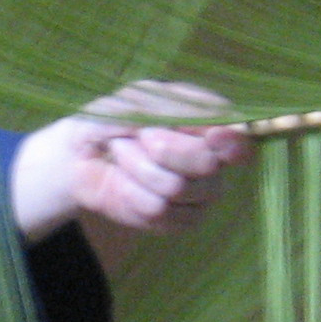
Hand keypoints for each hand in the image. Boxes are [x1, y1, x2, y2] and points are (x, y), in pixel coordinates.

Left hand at [10, 82, 252, 241]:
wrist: (79, 155)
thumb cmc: (113, 120)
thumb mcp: (140, 100)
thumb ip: (182, 108)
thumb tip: (223, 126)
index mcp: (208, 127)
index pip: (241, 142)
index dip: (232, 143)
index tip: (212, 136)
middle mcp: (210, 163)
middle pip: (207, 167)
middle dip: (163, 149)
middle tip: (139, 137)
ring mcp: (196, 195)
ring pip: (176, 189)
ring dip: (138, 168)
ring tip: (123, 156)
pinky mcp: (177, 221)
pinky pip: (159, 213)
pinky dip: (131, 194)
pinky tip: (124, 184)